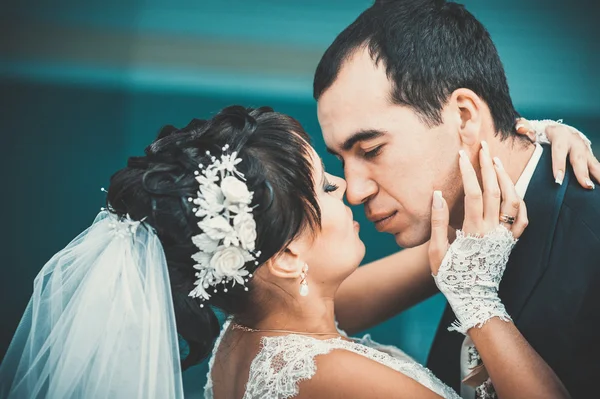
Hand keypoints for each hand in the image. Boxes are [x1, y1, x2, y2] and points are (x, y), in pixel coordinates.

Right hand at [428, 142, 527, 272]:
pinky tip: (512, 188)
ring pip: (512, 199)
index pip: (473, 193)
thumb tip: (437, 194)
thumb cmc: (452, 275)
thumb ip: (439, 221)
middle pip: (494, 190)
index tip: (462, 155)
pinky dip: (519, 200)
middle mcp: (492, 230)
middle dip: (488, 165)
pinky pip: (523, 217)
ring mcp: (505, 235)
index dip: (468, 171)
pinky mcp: (511, 241)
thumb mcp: (437, 251)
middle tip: (482, 147)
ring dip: (505, 177)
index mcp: (473, 231)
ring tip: (496, 161)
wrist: (474, 296)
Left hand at [515, 118, 598, 188]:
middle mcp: (574, 140)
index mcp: (559, 134)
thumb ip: (524, 127)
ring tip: (595, 187)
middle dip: (582, 172)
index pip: (559, 150)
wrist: (556, 128)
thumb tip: (520, 128)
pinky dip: (598, 175)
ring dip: (597, 174)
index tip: (558, 179)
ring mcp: (583, 147)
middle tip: (585, 185)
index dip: (559, 164)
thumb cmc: (541, 132)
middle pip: (579, 157)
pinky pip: (595, 166)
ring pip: (592, 162)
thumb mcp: (532, 127)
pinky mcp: (588, 155)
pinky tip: (599, 186)